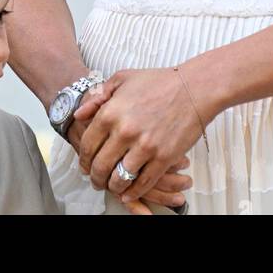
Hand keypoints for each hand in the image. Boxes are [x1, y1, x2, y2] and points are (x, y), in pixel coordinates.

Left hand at [72, 68, 209, 206]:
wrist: (193, 89)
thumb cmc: (159, 82)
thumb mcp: (122, 79)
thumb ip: (98, 97)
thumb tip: (79, 115)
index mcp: (111, 112)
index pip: (88, 144)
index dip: (83, 159)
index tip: (85, 166)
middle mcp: (124, 131)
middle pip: (100, 166)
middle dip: (95, 178)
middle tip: (96, 181)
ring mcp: (144, 146)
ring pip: (119, 179)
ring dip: (113, 187)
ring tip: (112, 186)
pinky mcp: (163, 158)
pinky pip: (143, 183)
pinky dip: (133, 192)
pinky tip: (129, 193)